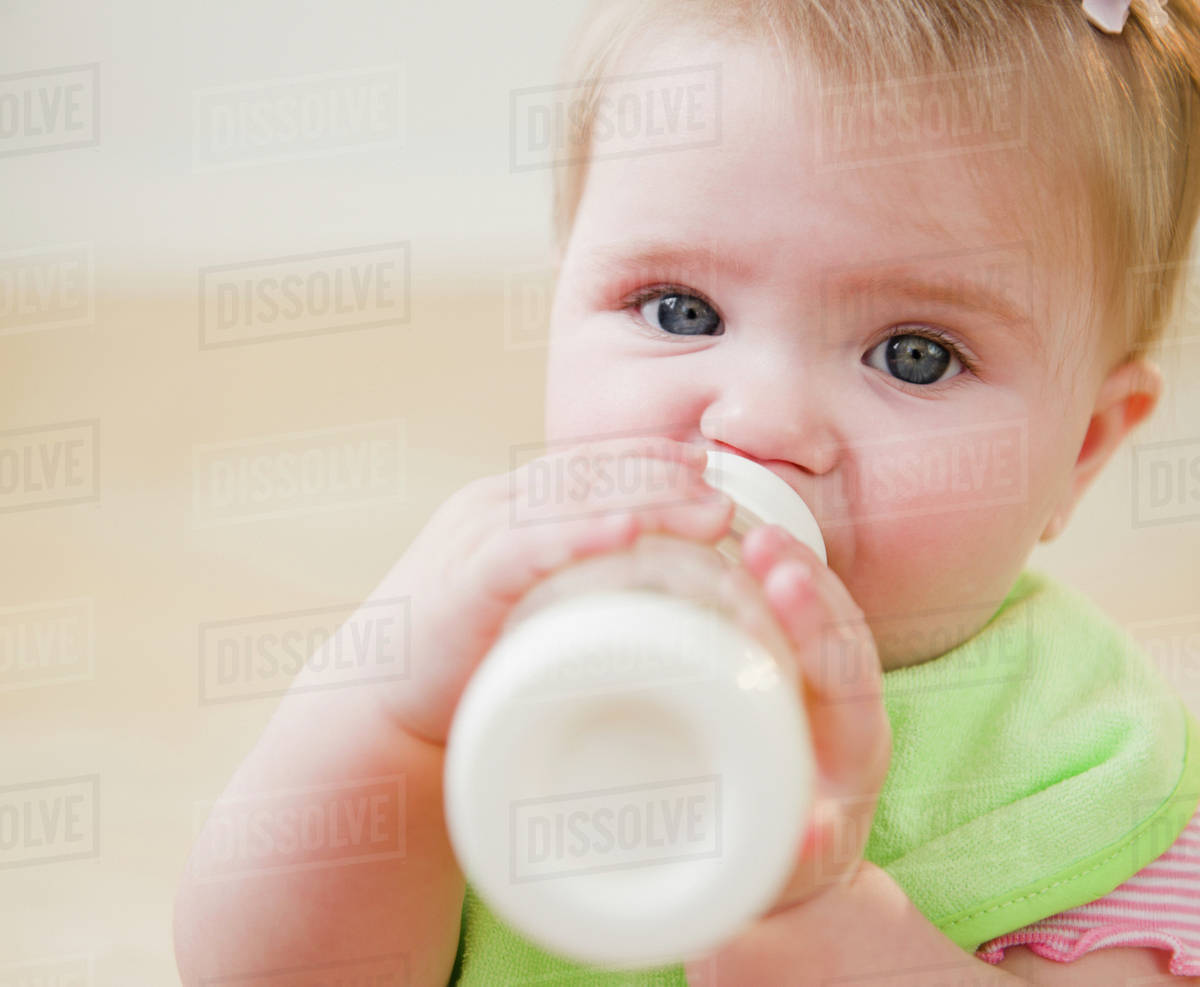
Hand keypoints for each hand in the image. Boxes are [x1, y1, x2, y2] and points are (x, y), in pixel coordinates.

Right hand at [346, 435, 733, 744]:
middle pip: (585, 473)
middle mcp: (489, 511)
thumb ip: (565, 581)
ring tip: (704, 509)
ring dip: (642, 497)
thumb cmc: (460, 664)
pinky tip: (626, 532)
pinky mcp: (462, 586)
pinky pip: (524, 548)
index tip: (706, 467)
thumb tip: (644, 583)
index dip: (647, 459)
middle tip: (724, 493)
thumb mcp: (518, 604)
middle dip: (660, 476)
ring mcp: (473, 541)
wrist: (374, 712)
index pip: (584, 466)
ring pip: (565, 500)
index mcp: (504, 509)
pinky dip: (578, 535)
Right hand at [738, 523, 892, 909]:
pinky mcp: (795, 672)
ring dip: (789, 567)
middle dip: (804, 581)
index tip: (777, 585)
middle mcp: (851, 708)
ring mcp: (824, 685)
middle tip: (760, 542)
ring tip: (748, 531)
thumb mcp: (787, 876)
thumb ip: (795, 858)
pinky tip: (732, 548)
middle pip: (841, 630)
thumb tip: (799, 840)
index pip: (846, 676)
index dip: (815, 628)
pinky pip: (791, 614)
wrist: (789, 871)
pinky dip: (767, 578)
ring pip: (822, 611)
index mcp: (856, 752)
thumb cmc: (782, 870)